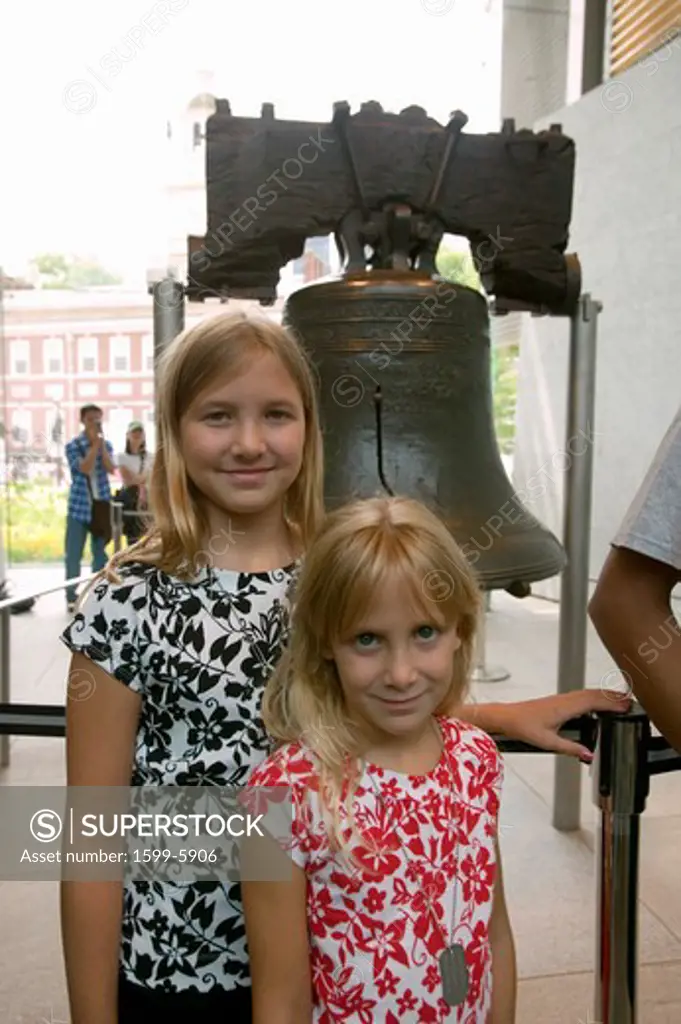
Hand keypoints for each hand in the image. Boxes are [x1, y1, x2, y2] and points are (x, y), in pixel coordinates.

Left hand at [498, 689, 631, 760]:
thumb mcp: (548, 742)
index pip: (594, 702)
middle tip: (630, 701)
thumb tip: (589, 754)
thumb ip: (571, 748)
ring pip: (587, 693)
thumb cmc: (524, 726)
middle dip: (612, 697)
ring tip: (619, 699)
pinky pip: (581, 695)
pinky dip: (593, 697)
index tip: (626, 706)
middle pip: (594, 695)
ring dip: (603, 695)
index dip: (611, 703)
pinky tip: (597, 702)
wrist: (508, 717)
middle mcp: (565, 700)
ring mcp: (561, 698)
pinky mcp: (558, 700)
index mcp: (565, 707)